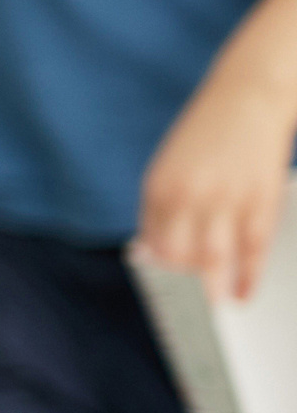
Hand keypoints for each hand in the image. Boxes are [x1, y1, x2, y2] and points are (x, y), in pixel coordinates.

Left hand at [139, 55, 296, 301]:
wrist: (249, 94)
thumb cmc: (206, 135)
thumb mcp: (170, 168)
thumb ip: (162, 208)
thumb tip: (156, 254)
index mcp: (159, 189)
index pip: (153, 247)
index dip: (158, 278)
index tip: (162, 302)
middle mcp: (189, 196)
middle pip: (180, 260)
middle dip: (182, 292)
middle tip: (187, 318)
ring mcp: (227, 199)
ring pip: (215, 260)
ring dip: (213, 292)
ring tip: (213, 313)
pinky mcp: (260, 198)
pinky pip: (253, 248)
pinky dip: (247, 276)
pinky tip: (243, 294)